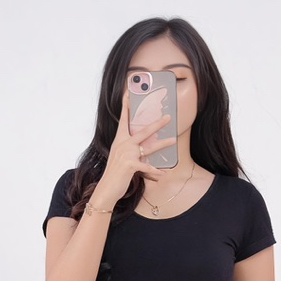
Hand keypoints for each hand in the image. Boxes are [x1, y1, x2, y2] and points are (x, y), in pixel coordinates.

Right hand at [93, 89, 176, 205]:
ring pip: (149, 147)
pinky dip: (156, 171)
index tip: (128, 93)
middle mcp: (123, 144)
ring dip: (163, 144)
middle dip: (157, 123)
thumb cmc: (114, 174)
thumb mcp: (120, 157)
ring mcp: (126, 154)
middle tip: (168, 117)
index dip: (126, 106)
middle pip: (143, 131)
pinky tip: (164, 173)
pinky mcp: (130, 165)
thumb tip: (141, 147)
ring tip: (173, 140)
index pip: (123, 120)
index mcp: (119, 140)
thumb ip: (129, 150)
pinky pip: (147, 167)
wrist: (107, 188)